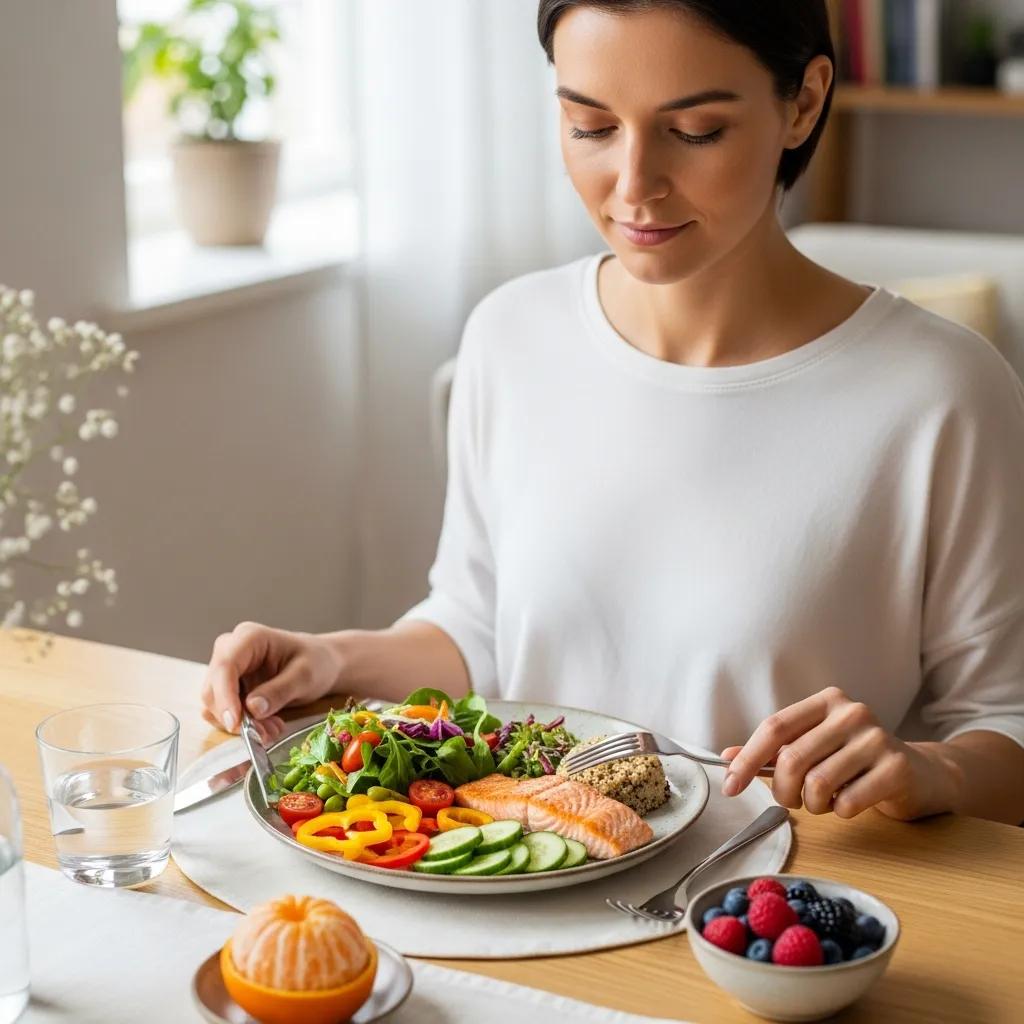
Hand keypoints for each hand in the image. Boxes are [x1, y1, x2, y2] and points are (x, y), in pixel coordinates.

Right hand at [201, 621, 341, 743]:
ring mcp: (227, 671)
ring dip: (241, 724)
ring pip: (215, 705)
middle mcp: (230, 651)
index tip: (236, 724)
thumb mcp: (306, 676)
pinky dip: (242, 725)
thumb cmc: (316, 662)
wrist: (322, 664)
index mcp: (249, 638)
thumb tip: (252, 708)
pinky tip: (268, 725)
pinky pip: (223, 712)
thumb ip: (280, 691)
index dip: (225, 697)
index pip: (225, 666)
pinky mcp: (228, 689)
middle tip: (265, 734)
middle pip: (213, 688)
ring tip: (273, 729)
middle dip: (236, 717)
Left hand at [720, 687, 954, 819]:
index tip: (729, 786)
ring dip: (813, 804)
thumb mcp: (813, 749)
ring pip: (818, 783)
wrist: (920, 774)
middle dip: (783, 790)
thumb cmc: (855, 762)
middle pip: (792, 758)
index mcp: (826, 701)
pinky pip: (848, 802)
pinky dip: (840, 812)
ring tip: (824, 802)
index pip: (775, 727)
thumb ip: (772, 753)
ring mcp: (877, 738)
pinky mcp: (897, 768)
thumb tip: (725, 759)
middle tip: (792, 801)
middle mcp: (851, 712)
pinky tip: (850, 803)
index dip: (746, 759)